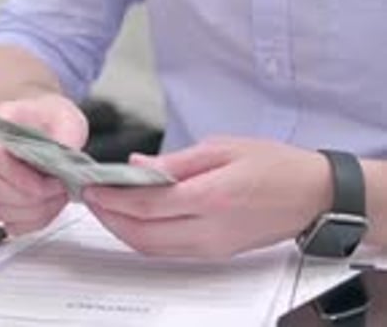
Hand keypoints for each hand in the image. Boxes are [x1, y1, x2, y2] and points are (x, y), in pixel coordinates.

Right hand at [0, 93, 88, 234]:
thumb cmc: (55, 118)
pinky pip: (9, 223)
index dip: (22, 176)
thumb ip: (66, 136)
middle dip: (33, 197)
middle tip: (61, 187)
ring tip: (59, 195)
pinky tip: (51, 205)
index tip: (53, 180)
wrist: (54, 126)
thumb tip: (64, 165)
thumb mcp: (67, 117)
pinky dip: (33, 221)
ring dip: (35, 211)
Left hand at [83, 136, 331, 258]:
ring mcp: (212, 247)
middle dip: (110, 217)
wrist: (310, 195)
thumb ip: (176, 160)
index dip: (114, 197)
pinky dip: (144, 237)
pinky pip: (168, 251)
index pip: (148, 204)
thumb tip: (137, 165)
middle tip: (89, 196)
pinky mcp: (215, 253)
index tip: (91, 184)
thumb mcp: (223, 147)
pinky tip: (134, 218)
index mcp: (212, 196)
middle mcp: (209, 229)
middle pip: (143, 234)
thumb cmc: (272, 164)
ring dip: (123, 230)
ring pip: (152, 249)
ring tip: (104, 206)